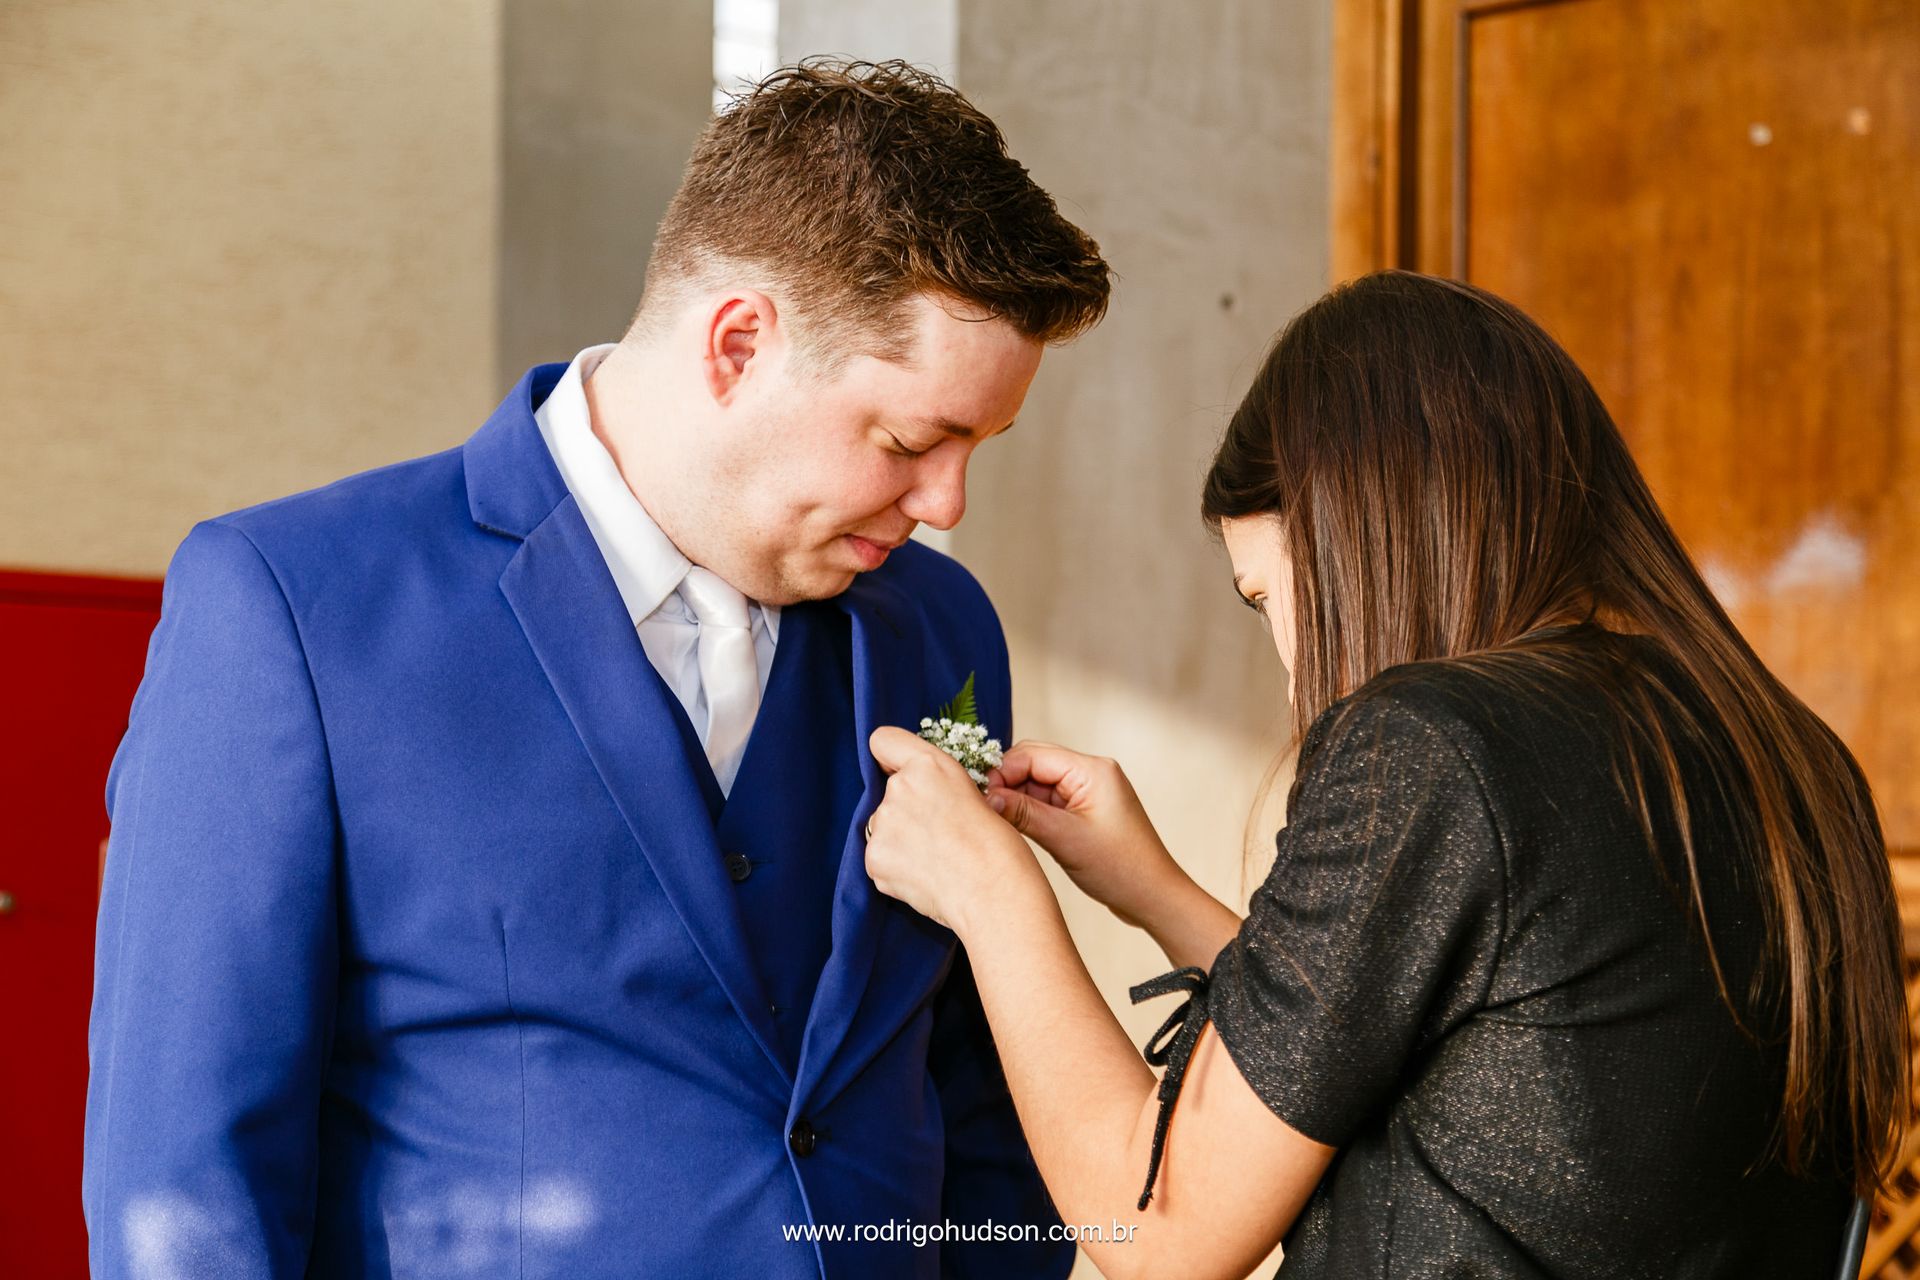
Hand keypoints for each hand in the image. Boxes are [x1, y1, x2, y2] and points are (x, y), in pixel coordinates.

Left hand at [865, 726, 1045, 935]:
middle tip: (941, 836)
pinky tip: (925, 878)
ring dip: (902, 842)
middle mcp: (900, 787)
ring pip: (885, 828)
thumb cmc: (997, 849)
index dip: (890, 757)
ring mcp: (883, 823)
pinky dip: (896, 869)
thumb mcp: (975, 797)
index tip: (898, 770)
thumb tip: (922, 797)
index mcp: (929, 765)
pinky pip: (879, 858)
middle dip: (907, 811)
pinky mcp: (874, 858)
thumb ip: (938, 788)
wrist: (996, 894)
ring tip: (937, 861)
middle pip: (889, 793)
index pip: (883, 741)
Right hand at [986, 742, 1184, 929]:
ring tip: (997, 821)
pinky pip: (1047, 800)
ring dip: (1016, 798)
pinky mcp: (1083, 809)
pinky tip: (1014, 826)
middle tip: (985, 808)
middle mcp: (1091, 772)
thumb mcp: (1066, 840)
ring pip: (1037, 782)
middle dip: (1007, 782)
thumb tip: (987, 797)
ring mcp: (1087, 791)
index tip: (982, 797)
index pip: (1033, 754)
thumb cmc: (1121, 868)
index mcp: (1092, 770)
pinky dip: (1029, 810)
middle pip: (1033, 762)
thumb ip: (1024, 814)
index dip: (1003, 772)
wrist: (1152, 896)